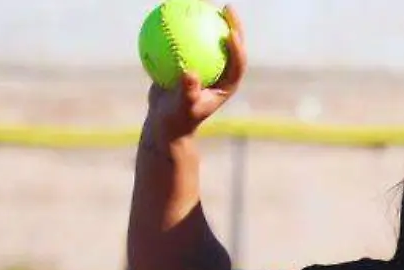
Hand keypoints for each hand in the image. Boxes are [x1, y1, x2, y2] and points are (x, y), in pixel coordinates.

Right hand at [142, 5, 247, 144]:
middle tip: (226, 8)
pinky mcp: (191, 62)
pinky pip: (189, 42)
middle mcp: (220, 73)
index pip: (238, 63)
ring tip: (204, 2)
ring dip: (210, 20)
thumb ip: (187, 92)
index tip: (231, 32)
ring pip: (211, 40)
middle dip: (233, 25)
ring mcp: (206, 67)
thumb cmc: (176, 120)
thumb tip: (189, 73)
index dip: (238, 47)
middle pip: (231, 46)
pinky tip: (172, 11)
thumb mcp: (182, 109)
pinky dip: (182, 28)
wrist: (165, 123)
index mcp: (226, 85)